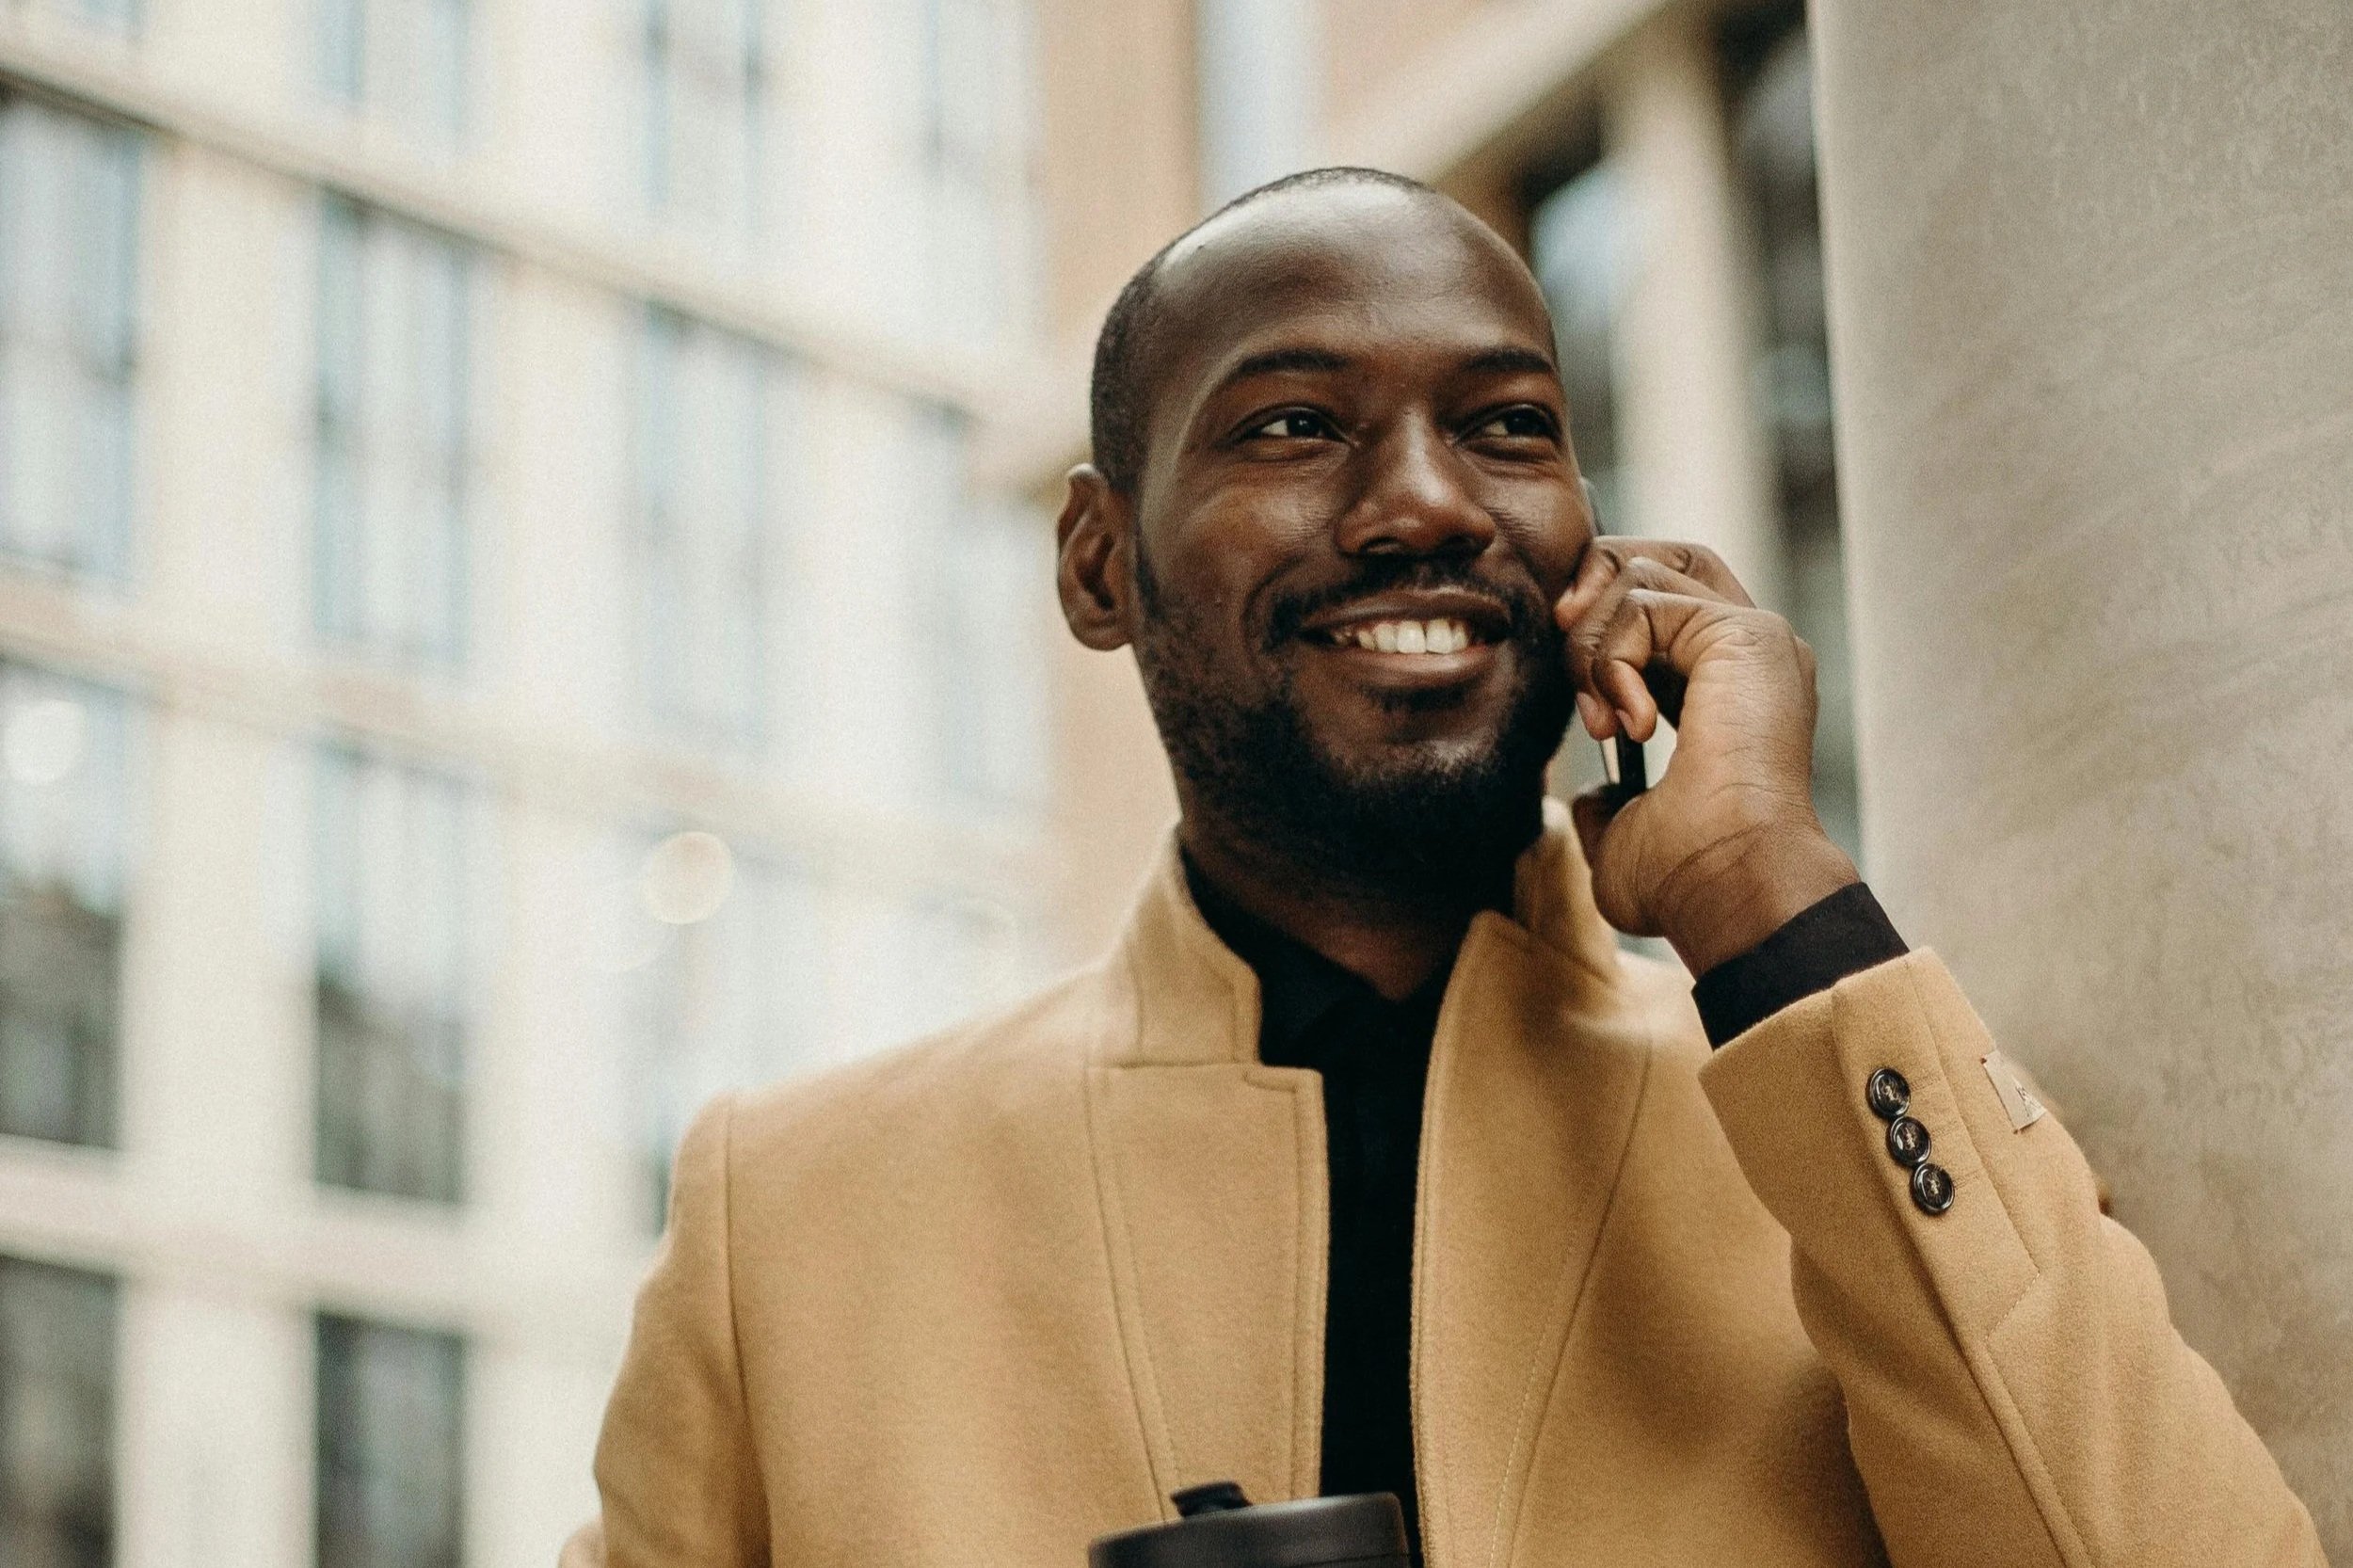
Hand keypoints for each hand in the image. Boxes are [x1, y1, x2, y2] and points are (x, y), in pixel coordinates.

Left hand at [1554, 539, 1858, 975]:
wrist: (1728, 888)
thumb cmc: (1686, 879)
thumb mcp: (1624, 834)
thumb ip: (1608, 800)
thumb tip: (1591, 795)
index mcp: (1729, 687)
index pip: (1660, 603)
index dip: (1599, 621)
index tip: (1580, 696)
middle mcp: (1751, 650)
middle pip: (1659, 554)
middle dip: (1591, 587)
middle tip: (1562, 647)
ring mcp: (1755, 636)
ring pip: (1638, 572)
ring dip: (1590, 644)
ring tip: (1603, 722)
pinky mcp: (1746, 634)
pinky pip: (1643, 600)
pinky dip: (1610, 658)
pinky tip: (1630, 724)